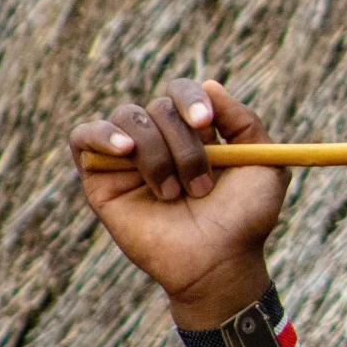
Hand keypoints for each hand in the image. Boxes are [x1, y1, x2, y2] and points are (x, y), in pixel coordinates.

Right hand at [66, 78, 286, 325]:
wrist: (217, 262)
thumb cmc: (245, 217)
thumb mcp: (264, 164)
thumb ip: (245, 121)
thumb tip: (209, 84)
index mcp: (195, 131)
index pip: (182, 91)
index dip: (190, 99)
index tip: (204, 122)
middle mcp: (160, 139)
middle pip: (159, 107)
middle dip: (184, 145)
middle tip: (200, 186)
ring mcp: (128, 157)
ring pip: (128, 118)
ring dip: (156, 153)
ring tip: (173, 193)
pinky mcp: (98, 178)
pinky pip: (83, 137)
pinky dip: (102, 135)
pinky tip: (126, 151)